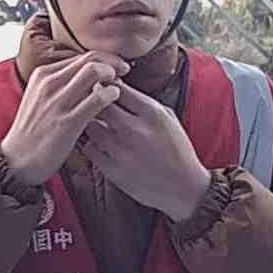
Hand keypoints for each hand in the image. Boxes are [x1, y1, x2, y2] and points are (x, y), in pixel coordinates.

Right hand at [0, 52, 130, 184]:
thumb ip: (60, 84)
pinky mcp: (67, 121)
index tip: (115, 66)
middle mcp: (49, 83)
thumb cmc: (33, 131)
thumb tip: (88, 74)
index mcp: (43, 74)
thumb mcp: (40, 98)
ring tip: (120, 85)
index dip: (104, 58)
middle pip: (91, 58)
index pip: (82, 56)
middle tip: (125, 70)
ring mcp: (58, 101)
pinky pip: (97, 98)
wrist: (16, 161)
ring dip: (113, 74)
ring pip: (94, 71)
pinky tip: (115, 98)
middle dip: (113, 61)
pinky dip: (111, 94)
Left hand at [81, 82, 210, 221]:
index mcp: (152, 113)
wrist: (183, 187)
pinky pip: (89, 148)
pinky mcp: (113, 170)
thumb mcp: (168, 118)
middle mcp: (135, 130)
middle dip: (95, 101)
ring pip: (90, 125)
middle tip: (95, 104)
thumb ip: (143, 102)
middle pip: (99, 104)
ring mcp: (122, 151)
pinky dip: (92, 144)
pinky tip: (101, 145)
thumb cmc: (176, 149)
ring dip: (91, 123)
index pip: (117, 88)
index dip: (107, 84)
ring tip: (99, 125)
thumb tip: (116, 85)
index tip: (104, 87)